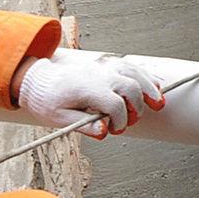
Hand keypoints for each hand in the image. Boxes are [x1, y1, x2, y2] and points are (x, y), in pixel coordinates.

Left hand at [16, 47, 165, 137]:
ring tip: (158, 103)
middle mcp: (99, 75)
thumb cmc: (49, 98)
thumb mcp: (60, 118)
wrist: (40, 79)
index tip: (114, 130)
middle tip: (131, 121)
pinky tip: (154, 87)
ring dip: (150, 88)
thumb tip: (103, 132)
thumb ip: (83, 125)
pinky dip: (146, 77)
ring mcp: (104, 67)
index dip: (120, 121)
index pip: (115, 105)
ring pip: (135, 73)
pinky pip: (132, 66)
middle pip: (130, 88)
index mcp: (87, 88)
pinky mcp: (108, 65)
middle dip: (137, 107)